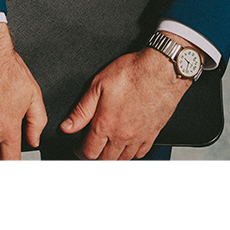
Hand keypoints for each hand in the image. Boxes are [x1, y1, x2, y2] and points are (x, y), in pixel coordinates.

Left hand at [60, 39, 195, 159]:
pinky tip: (128, 145)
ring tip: (107, 148)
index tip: (78, 146)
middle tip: (91, 148)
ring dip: (113, 156)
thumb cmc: (133, 72)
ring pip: (123, 159)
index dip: (79, 151)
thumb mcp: (98, 85)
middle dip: (95, 156)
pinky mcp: (153, 133)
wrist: (162, 69)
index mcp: (106, 125)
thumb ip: (81, 110)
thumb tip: (67, 126)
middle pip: (105, 160)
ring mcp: (139, 136)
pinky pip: (141, 153)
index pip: (88, 152)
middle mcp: (122, 135)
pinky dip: (132, 153)